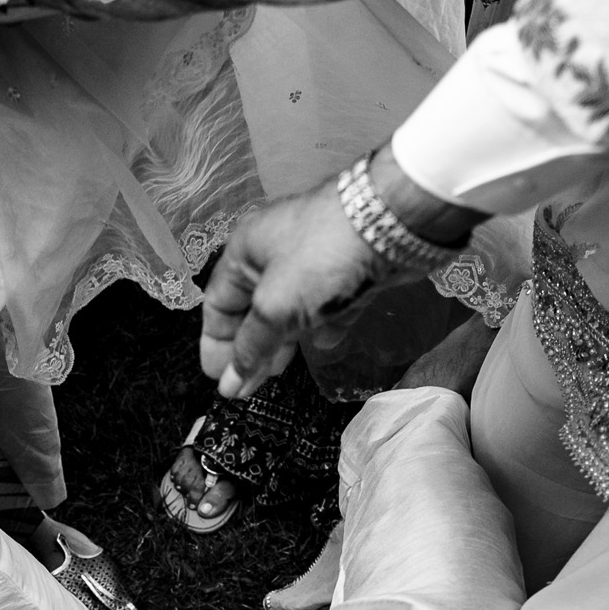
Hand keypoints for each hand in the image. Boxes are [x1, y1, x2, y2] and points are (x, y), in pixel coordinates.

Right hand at [199, 145, 484, 399]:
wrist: (393, 221)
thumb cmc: (318, 260)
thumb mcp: (275, 307)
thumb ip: (251, 348)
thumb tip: (230, 384)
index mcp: (245, 253)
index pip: (218, 304)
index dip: (215, 345)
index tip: (218, 381)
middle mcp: (274, 255)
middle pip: (252, 310)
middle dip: (248, 349)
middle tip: (247, 387)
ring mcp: (313, 263)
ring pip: (289, 310)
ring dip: (282, 343)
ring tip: (278, 374)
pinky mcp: (347, 272)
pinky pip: (325, 306)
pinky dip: (320, 327)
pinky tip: (321, 346)